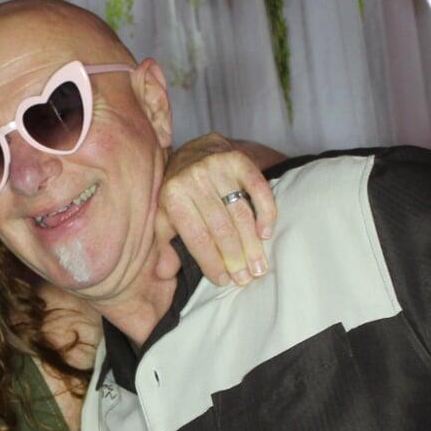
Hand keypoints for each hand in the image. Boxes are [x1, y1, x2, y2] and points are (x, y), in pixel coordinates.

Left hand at [155, 133, 278, 286]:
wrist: (194, 150)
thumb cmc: (179, 191)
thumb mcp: (165, 216)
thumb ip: (165, 245)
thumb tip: (163, 274)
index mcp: (172, 196)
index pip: (196, 237)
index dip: (211, 262)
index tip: (223, 280)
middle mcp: (194, 178)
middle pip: (221, 228)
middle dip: (235, 258)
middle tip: (245, 278)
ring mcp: (218, 167)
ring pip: (240, 213)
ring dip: (251, 244)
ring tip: (258, 266)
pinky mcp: (239, 160)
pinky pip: (258, 190)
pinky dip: (265, 213)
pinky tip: (266, 233)